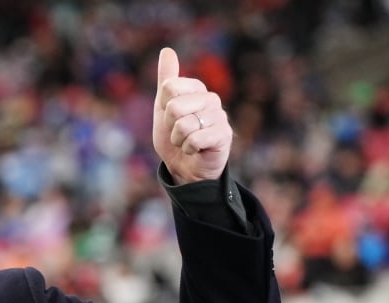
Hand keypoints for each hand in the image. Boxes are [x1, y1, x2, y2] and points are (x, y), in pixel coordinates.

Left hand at [152, 47, 231, 184]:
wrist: (186, 167)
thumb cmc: (175, 137)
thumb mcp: (163, 108)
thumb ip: (166, 80)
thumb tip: (167, 50)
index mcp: (196, 89)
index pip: (169, 87)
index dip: (163, 108)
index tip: (170, 117)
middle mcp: (210, 98)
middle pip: (174, 107)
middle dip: (170, 126)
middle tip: (179, 133)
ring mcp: (219, 116)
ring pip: (184, 125)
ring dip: (179, 140)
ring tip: (187, 142)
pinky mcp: (224, 135)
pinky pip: (195, 139)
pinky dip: (188, 148)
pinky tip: (196, 149)